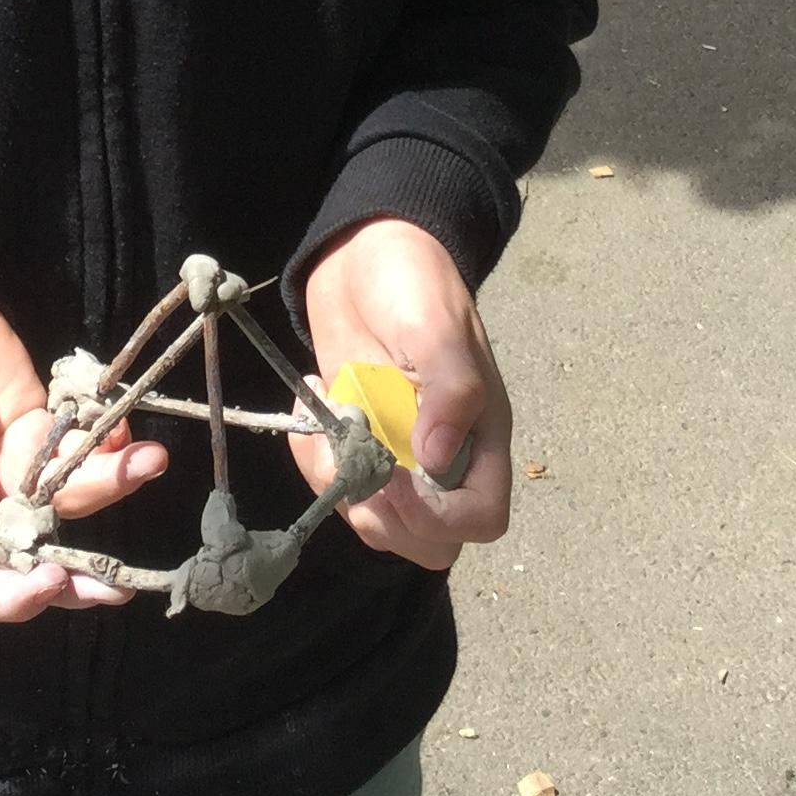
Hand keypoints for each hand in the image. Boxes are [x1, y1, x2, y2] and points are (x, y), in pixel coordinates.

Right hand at [0, 288, 167, 622]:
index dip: (11, 599)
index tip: (51, 580)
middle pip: (31, 561)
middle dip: (78, 577)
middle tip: (123, 587)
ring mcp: (12, 469)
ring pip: (68, 501)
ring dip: (110, 486)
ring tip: (149, 460)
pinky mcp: (38, 431)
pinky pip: (79, 453)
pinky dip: (107, 447)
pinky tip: (124, 430)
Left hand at [292, 217, 512, 569]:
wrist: (362, 254)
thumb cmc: (413, 279)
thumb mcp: (435, 325)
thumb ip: (449, 388)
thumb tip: (438, 457)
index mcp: (482, 434)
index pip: (482, 518)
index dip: (439, 518)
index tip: (393, 478)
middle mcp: (445, 457)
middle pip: (430, 541)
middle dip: (383, 516)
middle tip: (352, 454)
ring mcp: (398, 457)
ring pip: (380, 525)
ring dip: (342, 490)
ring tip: (329, 421)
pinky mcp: (358, 446)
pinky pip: (340, 490)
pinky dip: (316, 466)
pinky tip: (312, 407)